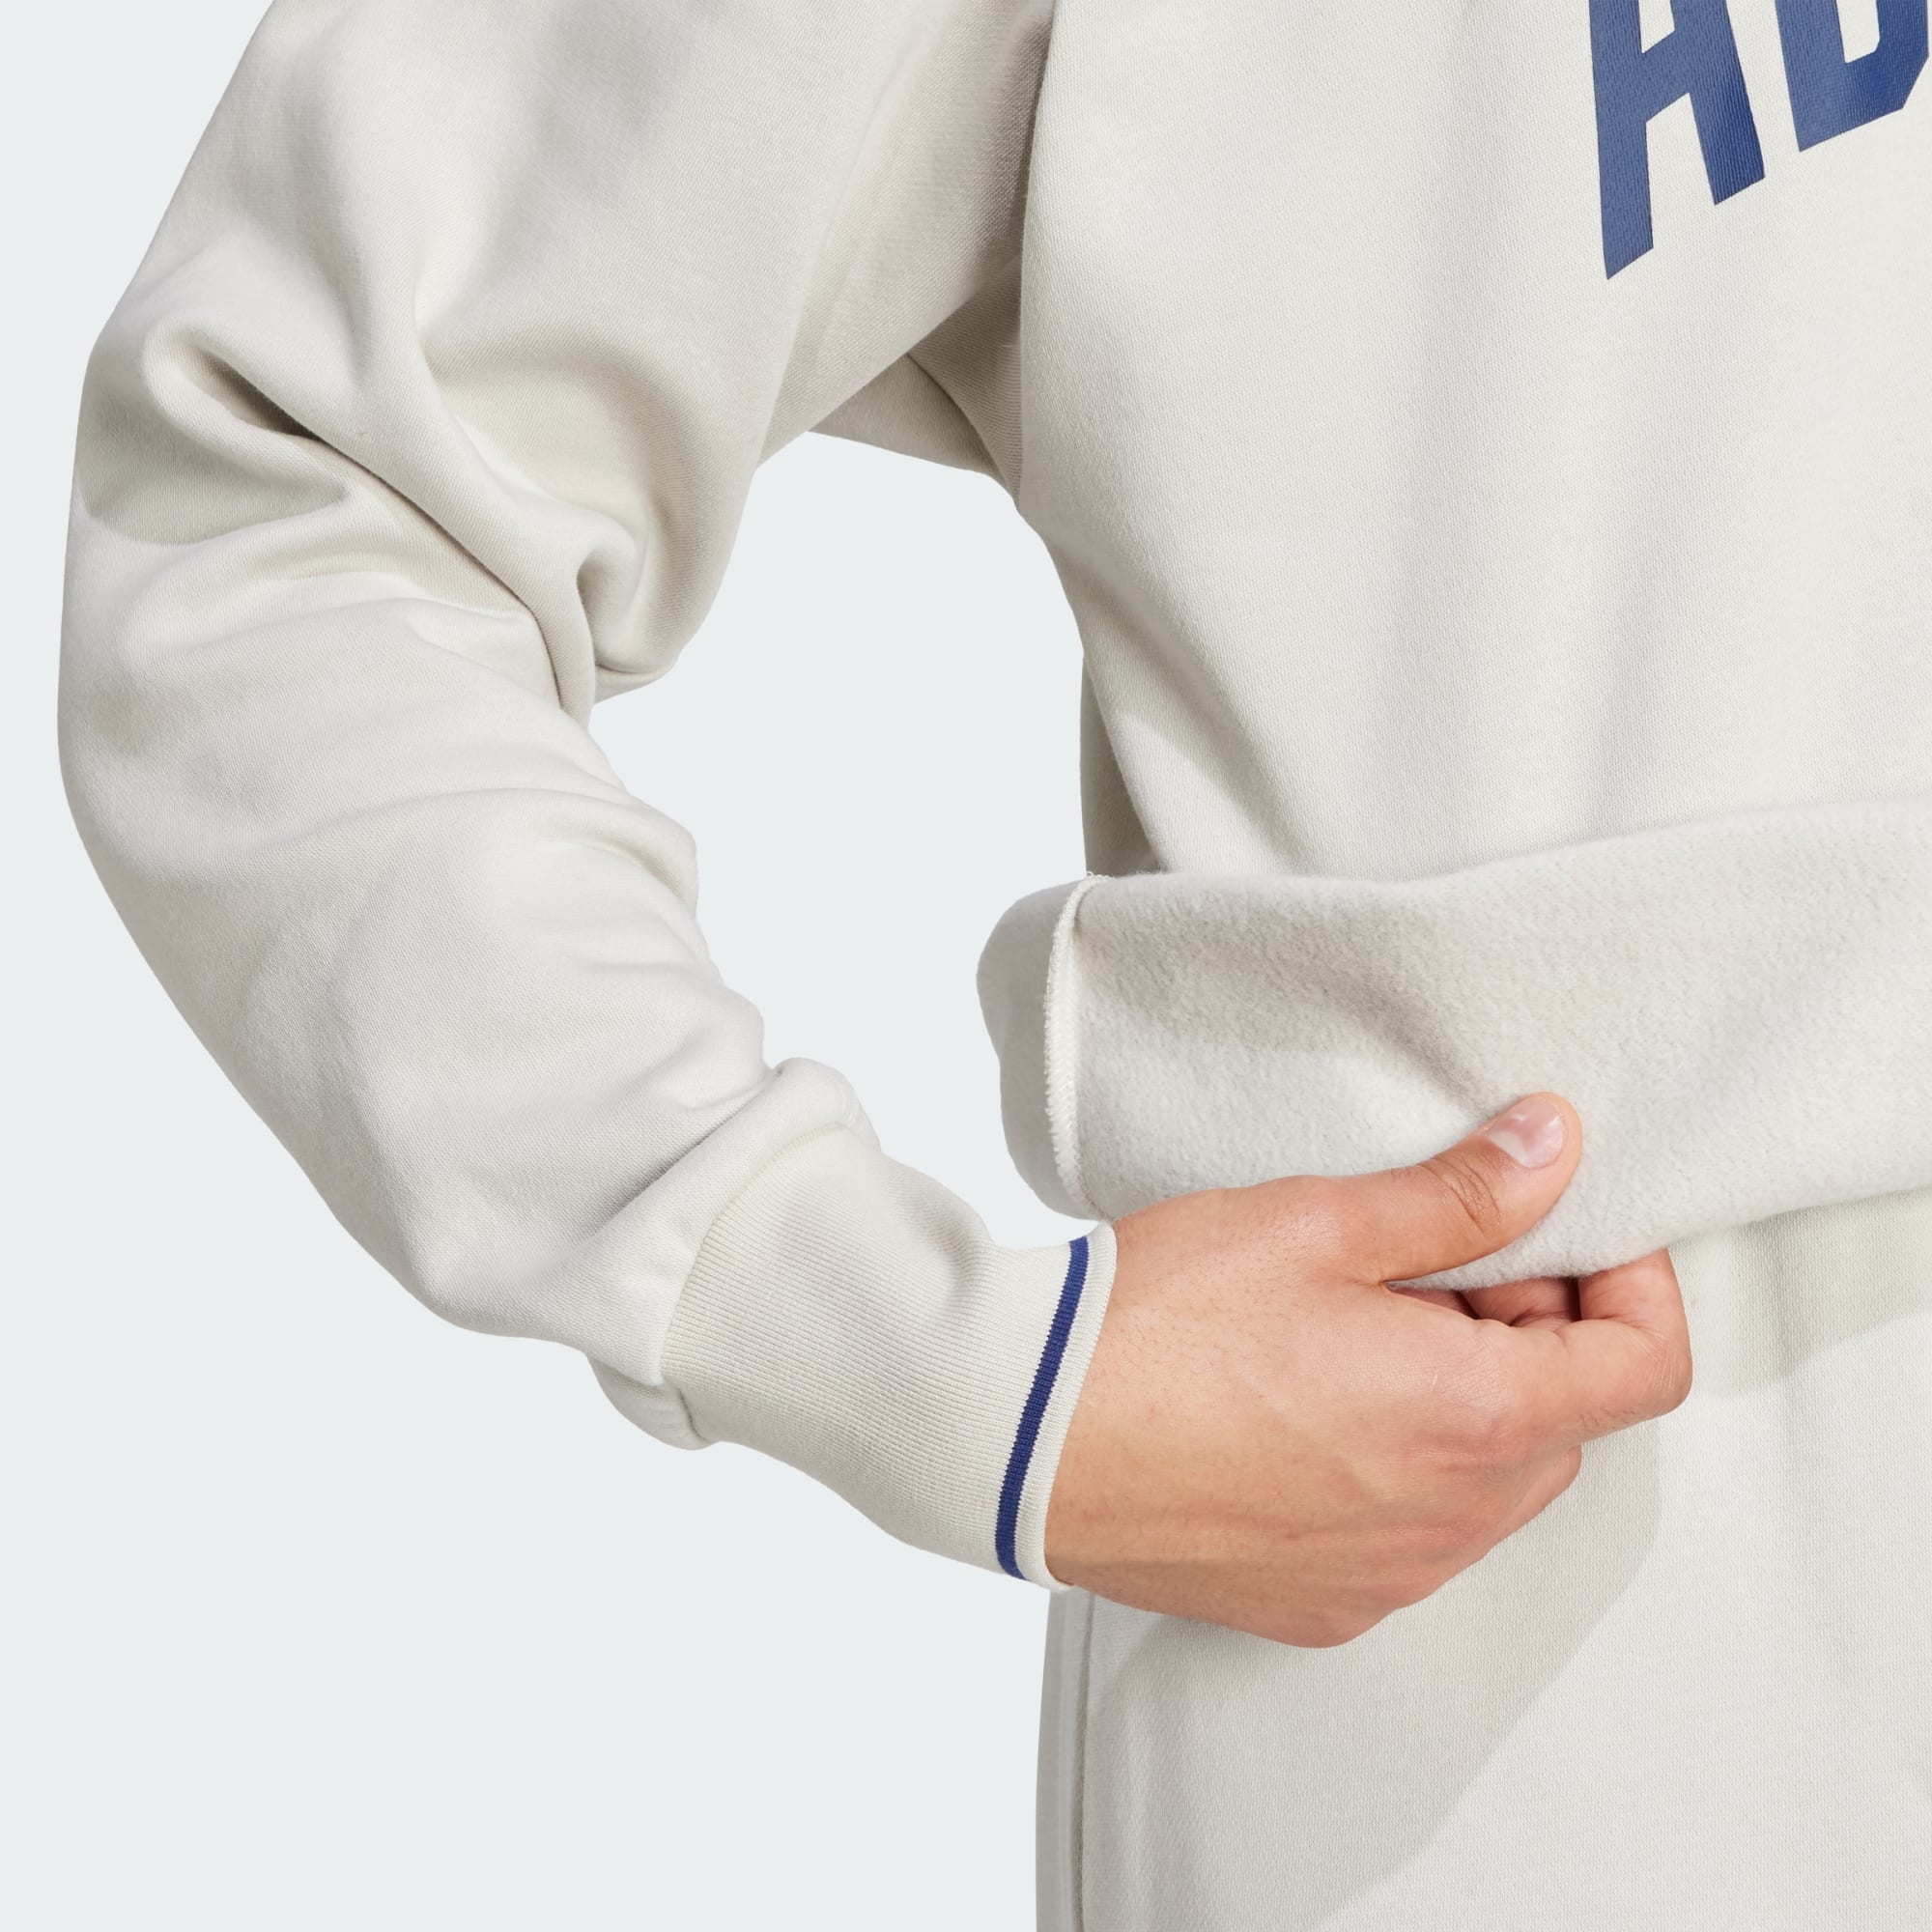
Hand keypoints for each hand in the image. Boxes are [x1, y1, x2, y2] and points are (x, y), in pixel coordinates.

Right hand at [1044, 1095, 1690, 1645]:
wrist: (1019, 1435)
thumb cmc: (1158, 1324)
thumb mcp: (1316, 1223)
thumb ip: (1459, 1195)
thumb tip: (1555, 1148)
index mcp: (1475, 1419)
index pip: (1643, 1367)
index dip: (1634, 1283)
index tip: (1573, 1230)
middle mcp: (1451, 1521)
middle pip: (1563, 1421)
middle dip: (1529, 1332)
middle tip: (1428, 1263)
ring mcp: (1387, 1577)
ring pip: (1487, 1482)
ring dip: (1463, 1402)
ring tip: (1352, 1329)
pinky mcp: (1321, 1605)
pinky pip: (1410, 1533)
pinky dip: (1398, 1467)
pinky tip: (1302, 1406)